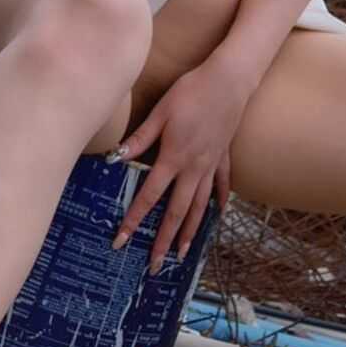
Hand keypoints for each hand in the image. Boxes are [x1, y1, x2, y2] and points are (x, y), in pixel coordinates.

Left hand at [110, 55, 252, 276]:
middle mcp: (193, 168)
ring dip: (189, 231)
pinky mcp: (223, 156)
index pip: (149, 197)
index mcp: (173, 158)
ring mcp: (211, 164)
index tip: (121, 242)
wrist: (230, 80)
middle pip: (176, 212)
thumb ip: (140, 138)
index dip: (133, 221)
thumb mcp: (161, 112)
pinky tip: (218, 215)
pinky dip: (219, 202)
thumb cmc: (191, 91)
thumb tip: (116, 158)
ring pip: (199, 205)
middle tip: (155, 266)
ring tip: (183, 253)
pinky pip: (221, 185)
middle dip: (164, 241)